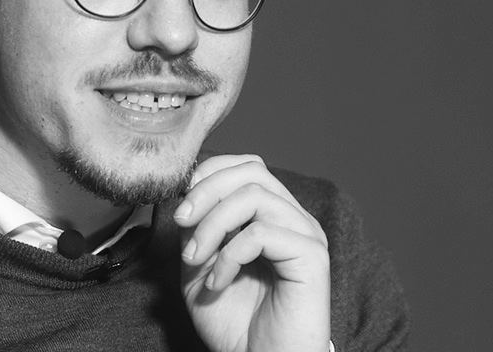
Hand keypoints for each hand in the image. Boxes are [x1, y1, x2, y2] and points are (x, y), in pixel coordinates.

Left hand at [174, 155, 330, 351]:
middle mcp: (294, 219)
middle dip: (207, 191)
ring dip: (213, 225)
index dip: (210, 174)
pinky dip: (230, 255)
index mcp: (273, 216)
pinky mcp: (312, 257)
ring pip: (255, 195)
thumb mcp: (201, 268)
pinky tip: (219, 282)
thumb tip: (186, 195)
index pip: (247, 167)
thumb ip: (196, 230)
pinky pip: (262, 233)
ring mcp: (306, 235)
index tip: (180, 207)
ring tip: (195, 260)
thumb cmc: (236, 325)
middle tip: (181, 222)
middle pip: (252, 171)